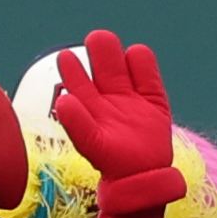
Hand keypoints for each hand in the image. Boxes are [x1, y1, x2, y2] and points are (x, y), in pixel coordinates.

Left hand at [52, 30, 177, 193]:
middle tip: (94, 39)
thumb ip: (77, 123)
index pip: (80, 81)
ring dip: (115, 53)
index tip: (66, 58)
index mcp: (90, 107)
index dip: (74, 69)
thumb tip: (63, 101)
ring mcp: (132, 96)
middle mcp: (110, 97)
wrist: (142, 178)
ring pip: (123, 66)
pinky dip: (143, 64)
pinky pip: (148, 76)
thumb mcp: (91, 144)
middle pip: (104, 67)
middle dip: (98, 52)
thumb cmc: (112, 164)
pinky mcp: (154, 99)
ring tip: (106, 40)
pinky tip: (136, 55)